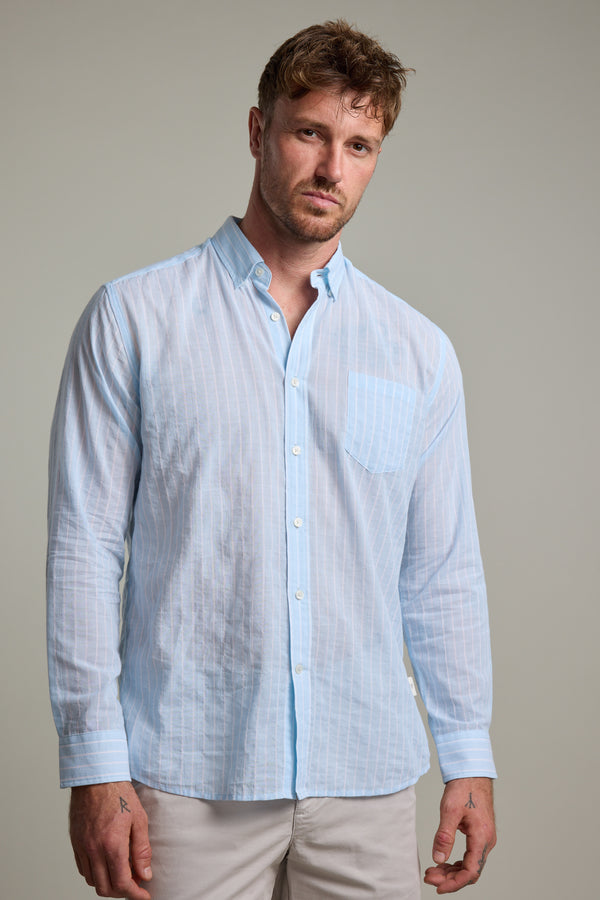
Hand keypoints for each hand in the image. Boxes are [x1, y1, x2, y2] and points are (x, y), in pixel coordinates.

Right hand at [69, 781, 151, 898]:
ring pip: (92, 881)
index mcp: (112, 844)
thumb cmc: (119, 794)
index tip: (144, 895)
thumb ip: (142, 850)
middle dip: (122, 892)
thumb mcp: (139, 820)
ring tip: (122, 873)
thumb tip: (145, 874)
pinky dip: (95, 874)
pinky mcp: (75, 843)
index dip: (135, 894)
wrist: (96, 777)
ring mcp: (82, 847)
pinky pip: (83, 869)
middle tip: (135, 885)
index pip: (122, 883)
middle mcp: (94, 849)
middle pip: (105, 888)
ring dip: (108, 884)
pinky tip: (107, 864)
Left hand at [424, 777, 495, 893]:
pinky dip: (455, 862)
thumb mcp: (450, 811)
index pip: (470, 871)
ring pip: (469, 864)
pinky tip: (442, 862)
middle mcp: (486, 841)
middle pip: (470, 871)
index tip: (438, 887)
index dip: (454, 883)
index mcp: (482, 837)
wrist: (472, 773)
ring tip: (433, 871)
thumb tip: (438, 859)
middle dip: (449, 878)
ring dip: (452, 871)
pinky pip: (469, 856)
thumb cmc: (463, 788)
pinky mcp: (479, 835)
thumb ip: (444, 836)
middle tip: (429, 877)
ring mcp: (484, 839)